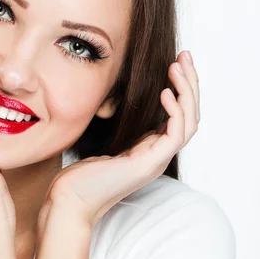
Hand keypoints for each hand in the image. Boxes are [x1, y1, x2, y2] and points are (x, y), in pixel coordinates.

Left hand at [42, 51, 199, 226]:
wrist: (70, 201)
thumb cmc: (80, 175)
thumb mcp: (103, 143)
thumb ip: (117, 127)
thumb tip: (115, 101)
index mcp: (149, 150)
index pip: (178, 116)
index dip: (180, 88)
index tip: (174, 62)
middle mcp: (158, 155)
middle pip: (190, 115)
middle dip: (190, 84)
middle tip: (185, 57)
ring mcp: (156, 161)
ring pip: (189, 123)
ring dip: (187, 92)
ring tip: (178, 67)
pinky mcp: (149, 164)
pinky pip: (175, 135)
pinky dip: (175, 111)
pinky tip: (165, 92)